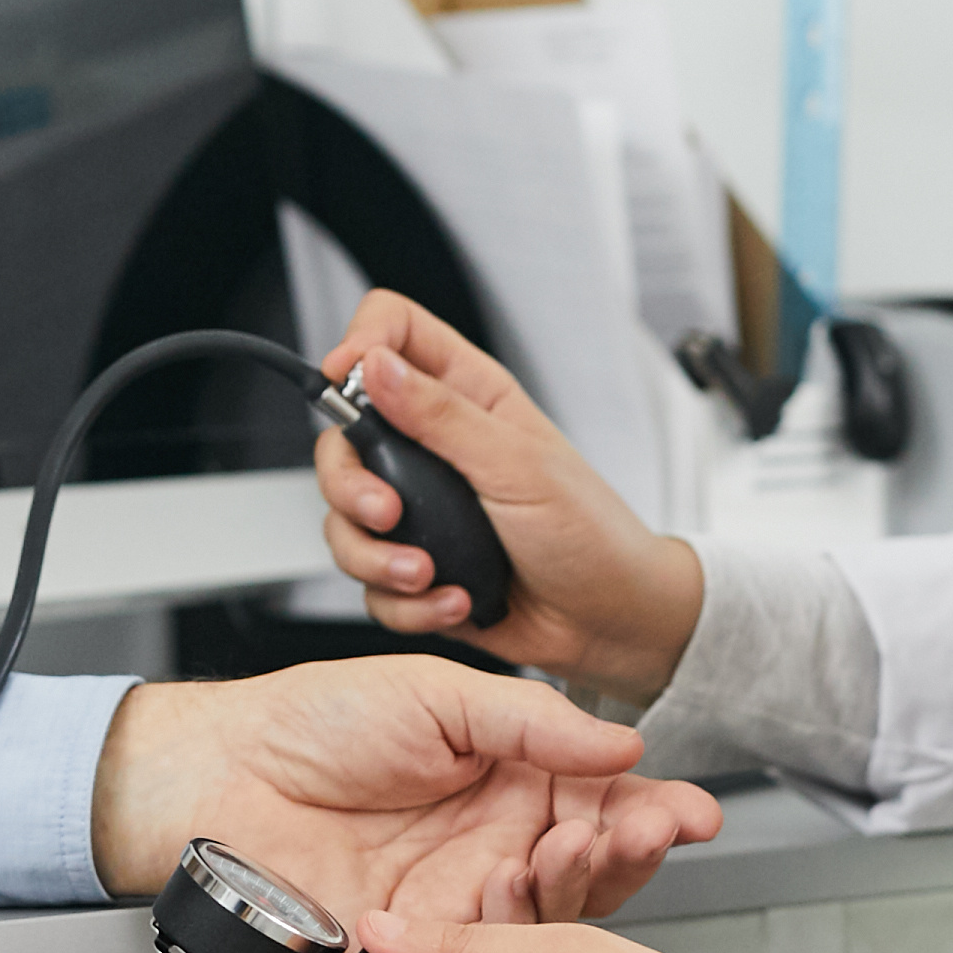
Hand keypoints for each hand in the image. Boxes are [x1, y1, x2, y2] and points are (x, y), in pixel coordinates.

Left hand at [92, 659, 717, 929]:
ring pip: (545, 922)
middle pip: (589, 873)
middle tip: (642, 832)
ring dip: (575, 887)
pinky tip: (511, 895)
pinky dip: (504, 934)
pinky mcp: (411, 952)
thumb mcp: (439, 696)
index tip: (693, 814)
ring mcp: (454, 907)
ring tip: (573, 847)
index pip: (602, 808)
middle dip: (628, 853)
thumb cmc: (314, 720)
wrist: (218, 770)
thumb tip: (623, 747)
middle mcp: (491, 852)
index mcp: (509, 786)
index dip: (651, 813)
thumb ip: (533, 723)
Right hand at [312, 290, 707, 699]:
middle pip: (341, 438)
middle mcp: (434, 448)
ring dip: (374, 557)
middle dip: (348, 484)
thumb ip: (441, 415)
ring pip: (343, 519)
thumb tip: (376, 367)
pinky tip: (454, 600)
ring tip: (427, 573)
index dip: (359, 345)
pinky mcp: (415, 566)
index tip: (344, 382)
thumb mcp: (518, 464)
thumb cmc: (590, 533)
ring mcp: (420, 510)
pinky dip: (404, 602)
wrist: (611, 620)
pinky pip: (370, 584)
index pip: (393, 332)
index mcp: (467, 396)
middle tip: (387, 513)